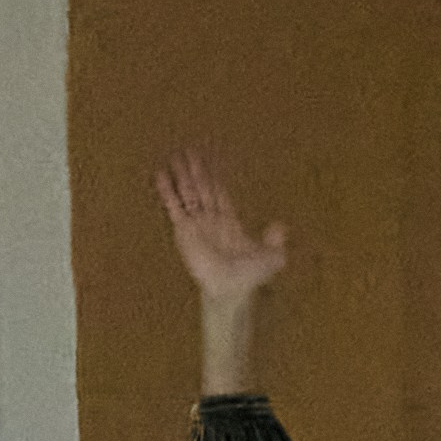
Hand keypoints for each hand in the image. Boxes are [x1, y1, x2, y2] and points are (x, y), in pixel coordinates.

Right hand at [157, 152, 287, 308]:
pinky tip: (161, 175)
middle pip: (202, 187)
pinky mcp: (184, 231)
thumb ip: (275, 241)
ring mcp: (196, 224)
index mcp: (229, 221)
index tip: (210, 158)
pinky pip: (174, 207)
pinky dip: (167, 191)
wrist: (230, 290)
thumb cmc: (249, 277)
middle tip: (188, 149)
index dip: (215, 174)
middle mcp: (211, 219)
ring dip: (182, 175)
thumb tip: (280, 226)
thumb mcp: (272, 257)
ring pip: (187, 192)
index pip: (219, 191)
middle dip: (196, 169)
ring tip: (174, 156)